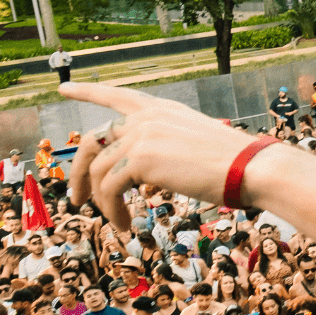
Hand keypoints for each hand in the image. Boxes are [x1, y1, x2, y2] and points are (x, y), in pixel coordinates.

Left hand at [64, 84, 262, 227]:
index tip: (65, 90)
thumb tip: (141, 179)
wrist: (250, 168)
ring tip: (117, 222)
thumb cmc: (232, 164)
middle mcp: (147, 117)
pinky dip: (112, 210)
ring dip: (102, 202)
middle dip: (78, 171)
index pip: (117, 95)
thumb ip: (162, 149)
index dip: (88, 91)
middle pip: (92, 140)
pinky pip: (110, 189)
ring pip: (98, 171)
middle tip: (76, 198)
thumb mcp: (192, 144)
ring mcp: (142, 136)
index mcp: (161, 110)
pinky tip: (126, 224)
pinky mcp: (141, 159)